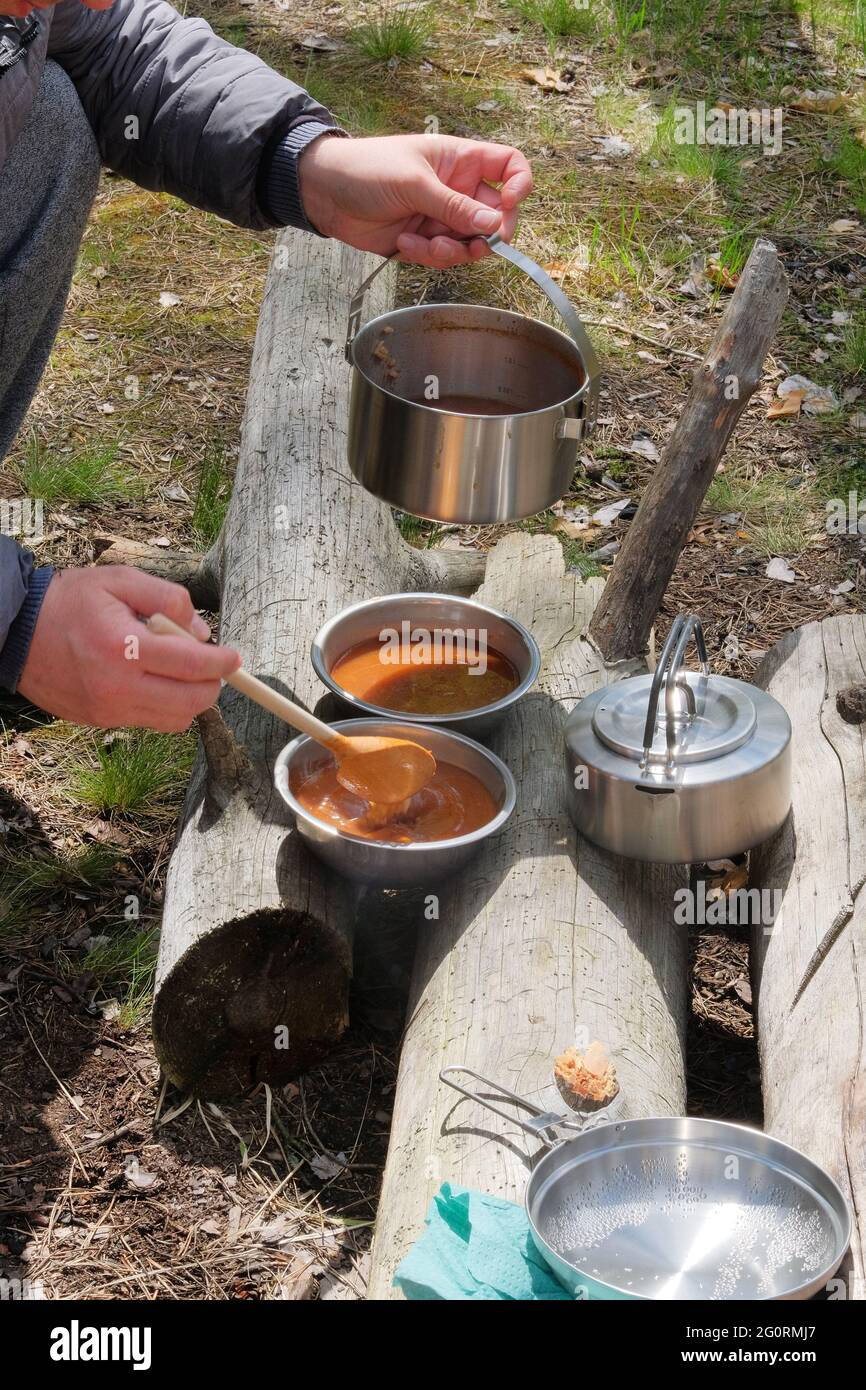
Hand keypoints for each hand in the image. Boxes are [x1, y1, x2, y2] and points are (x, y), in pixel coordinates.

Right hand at [17, 567, 240, 731]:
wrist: (16, 632)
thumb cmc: (70, 600)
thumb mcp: (120, 580)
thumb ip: (168, 599)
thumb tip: (202, 633)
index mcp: (124, 647)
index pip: (191, 665)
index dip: (222, 662)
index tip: (234, 657)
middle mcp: (117, 686)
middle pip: (191, 702)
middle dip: (211, 685)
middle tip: (212, 666)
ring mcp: (109, 709)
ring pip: (174, 719)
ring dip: (190, 699)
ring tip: (181, 672)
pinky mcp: (101, 721)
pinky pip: (150, 723)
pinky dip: (165, 706)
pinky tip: (154, 681)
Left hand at [298, 132, 532, 266]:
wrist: (325, 193)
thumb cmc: (367, 169)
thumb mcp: (414, 183)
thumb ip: (455, 207)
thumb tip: (494, 227)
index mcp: (461, 160)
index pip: (509, 166)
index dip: (518, 185)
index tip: (509, 205)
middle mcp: (458, 189)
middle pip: (495, 216)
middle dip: (486, 234)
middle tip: (474, 244)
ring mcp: (442, 217)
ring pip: (470, 244)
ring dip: (452, 251)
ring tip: (425, 244)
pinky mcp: (425, 242)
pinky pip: (443, 258)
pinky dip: (428, 257)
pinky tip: (404, 244)